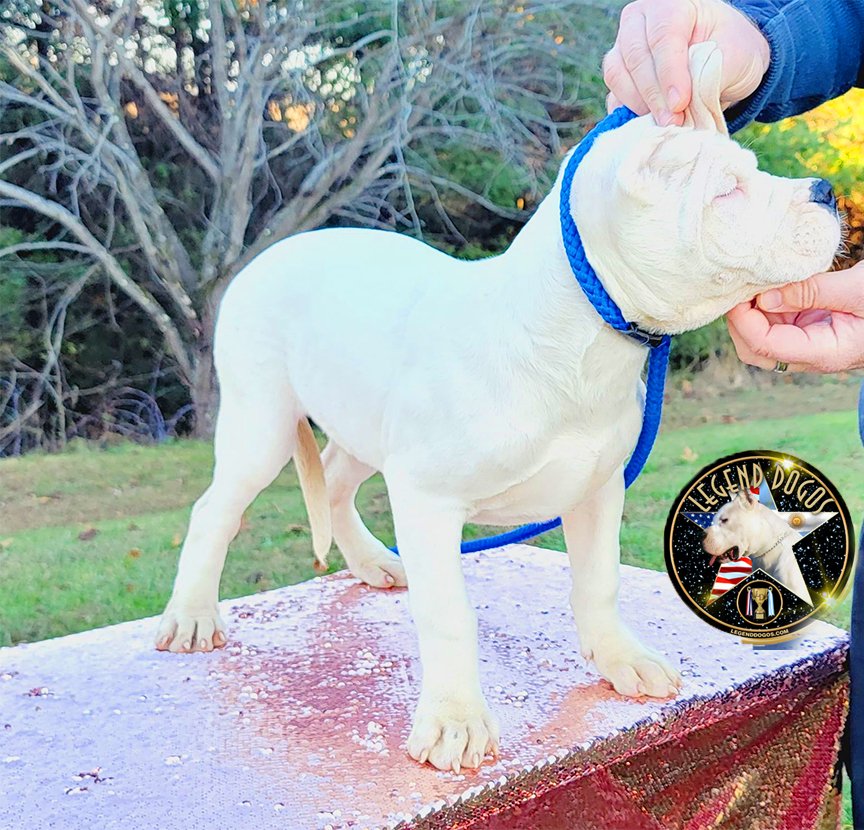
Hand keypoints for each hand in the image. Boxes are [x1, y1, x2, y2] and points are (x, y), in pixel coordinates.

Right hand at [604, 0, 769, 125]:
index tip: (680, 103)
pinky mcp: (618, 76)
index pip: (663, 36)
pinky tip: (648, 123)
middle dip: (653, 94)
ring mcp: (623, 47)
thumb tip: (678, 106)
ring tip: (664, 121)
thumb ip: (707, 75)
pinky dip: (628, 113)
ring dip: (639, 104)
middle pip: (635, 56)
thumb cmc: (730, 49)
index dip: (669, 72)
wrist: (723, 60)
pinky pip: (613, 95)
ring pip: (617, 75)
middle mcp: (640, 21)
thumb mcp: (732, 56)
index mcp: (672, 5)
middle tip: (672, 121)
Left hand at [726, 262, 863, 373]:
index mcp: (826, 353)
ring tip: (751, 282)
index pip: (766, 347)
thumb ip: (812, 291)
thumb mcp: (857, 288)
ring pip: (761, 338)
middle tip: (738, 288)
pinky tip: (765, 284)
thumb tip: (764, 296)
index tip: (737, 293)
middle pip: (755, 351)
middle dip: (740, 322)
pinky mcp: (810, 329)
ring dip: (751, 313)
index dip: (743, 321)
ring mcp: (809, 343)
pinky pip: (776, 323)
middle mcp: (812, 355)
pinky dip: (764, 306)